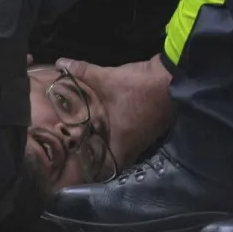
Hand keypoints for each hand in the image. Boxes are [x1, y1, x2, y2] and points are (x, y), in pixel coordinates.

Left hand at [57, 56, 173, 166]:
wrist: (172, 77)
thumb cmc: (137, 86)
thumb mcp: (107, 77)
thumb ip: (83, 71)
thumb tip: (60, 62)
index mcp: (122, 141)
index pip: (107, 168)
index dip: (93, 168)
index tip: (78, 165)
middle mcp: (135, 145)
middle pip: (115, 160)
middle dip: (101, 156)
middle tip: (82, 151)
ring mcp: (145, 138)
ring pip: (125, 149)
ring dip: (112, 145)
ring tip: (93, 139)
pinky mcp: (151, 128)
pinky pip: (132, 138)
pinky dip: (121, 134)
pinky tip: (112, 125)